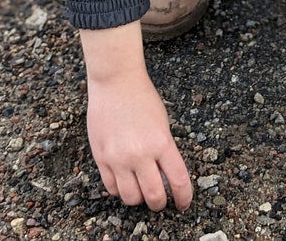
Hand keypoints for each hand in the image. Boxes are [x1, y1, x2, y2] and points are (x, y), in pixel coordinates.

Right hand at [80, 23, 191, 209]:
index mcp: (161, 143)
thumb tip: (166, 176)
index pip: (178, 181)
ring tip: (141, 191)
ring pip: (130, 197)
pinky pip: (111, 187)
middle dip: (160, 203)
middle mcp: (140, 154)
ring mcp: (118, 158)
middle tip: (161, 201)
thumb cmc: (142, 97)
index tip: (184, 203)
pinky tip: (124, 181)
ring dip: (138, 199)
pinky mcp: (101, 157)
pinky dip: (120, 189)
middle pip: (153, 196)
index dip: (183, 197)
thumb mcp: (163, 123)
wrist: (116, 81)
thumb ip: (164, 150)